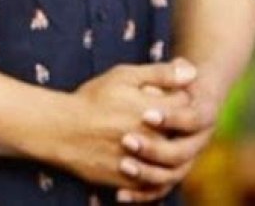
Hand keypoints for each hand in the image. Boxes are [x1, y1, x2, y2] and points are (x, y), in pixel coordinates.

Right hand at [52, 60, 196, 191]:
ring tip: (150, 137)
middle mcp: (152, 139)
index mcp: (154, 111)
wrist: (62, 130)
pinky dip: (151, 173)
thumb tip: (192, 70)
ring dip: (164, 149)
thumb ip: (161, 74)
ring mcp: (142, 162)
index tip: (167, 94)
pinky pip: (151, 184)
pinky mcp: (129, 181)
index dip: (178, 97)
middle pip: (179, 133)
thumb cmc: (93, 98)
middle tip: (156, 116)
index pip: (185, 105)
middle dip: (172, 123)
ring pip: (168, 162)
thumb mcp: (125, 76)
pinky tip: (144, 160)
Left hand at [115, 68, 220, 202]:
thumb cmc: (171, 79)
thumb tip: (183, 67)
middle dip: (154, 149)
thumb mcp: (166, 72)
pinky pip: (159, 189)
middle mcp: (197, 141)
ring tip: (123, 164)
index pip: (192, 119)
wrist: (186, 95)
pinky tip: (120, 195)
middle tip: (127, 140)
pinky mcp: (170, 172)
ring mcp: (185, 159)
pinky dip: (142, 195)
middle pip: (181, 153)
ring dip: (147, 173)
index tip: (147, 114)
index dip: (172, 118)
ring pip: (171, 175)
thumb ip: (169, 72)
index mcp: (203, 114)